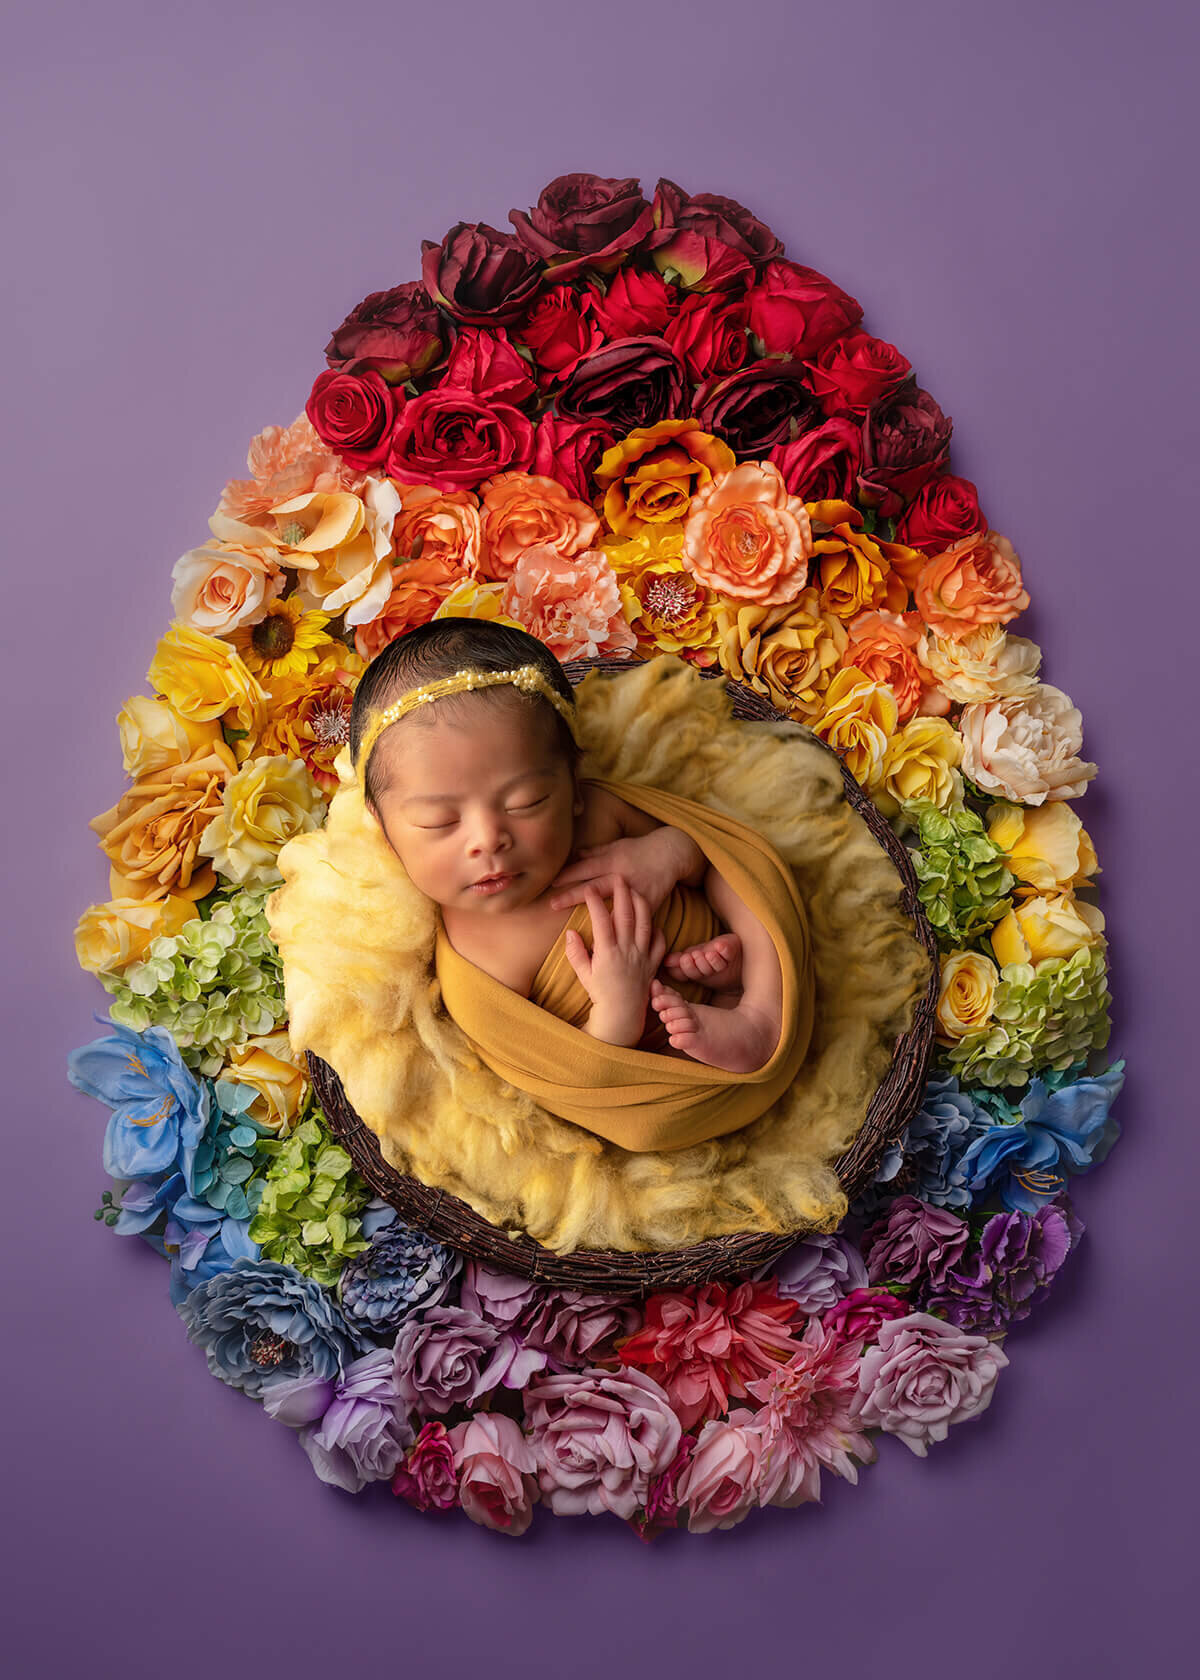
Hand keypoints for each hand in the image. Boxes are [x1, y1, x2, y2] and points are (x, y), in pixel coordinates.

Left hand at [550, 828, 702, 915]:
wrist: (670, 854)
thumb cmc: (640, 849)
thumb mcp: (617, 845)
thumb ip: (596, 852)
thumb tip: (575, 854)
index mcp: (613, 860)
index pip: (586, 867)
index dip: (568, 874)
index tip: (552, 882)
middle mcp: (622, 877)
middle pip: (594, 888)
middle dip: (572, 896)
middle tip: (553, 904)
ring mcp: (635, 891)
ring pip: (613, 906)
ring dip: (596, 918)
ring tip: (578, 928)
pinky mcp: (648, 904)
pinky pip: (634, 918)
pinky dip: (623, 929)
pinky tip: (611, 940)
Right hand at [563, 878, 666, 1046]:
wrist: (622, 1015)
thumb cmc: (600, 995)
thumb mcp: (583, 974)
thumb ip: (576, 952)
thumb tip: (571, 932)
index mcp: (607, 953)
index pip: (601, 920)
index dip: (595, 902)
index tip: (589, 889)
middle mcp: (627, 951)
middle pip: (626, 915)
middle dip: (622, 894)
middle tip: (618, 878)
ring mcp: (642, 956)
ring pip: (645, 924)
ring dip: (641, 904)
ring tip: (636, 891)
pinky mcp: (653, 963)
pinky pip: (660, 942)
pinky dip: (657, 929)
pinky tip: (651, 921)